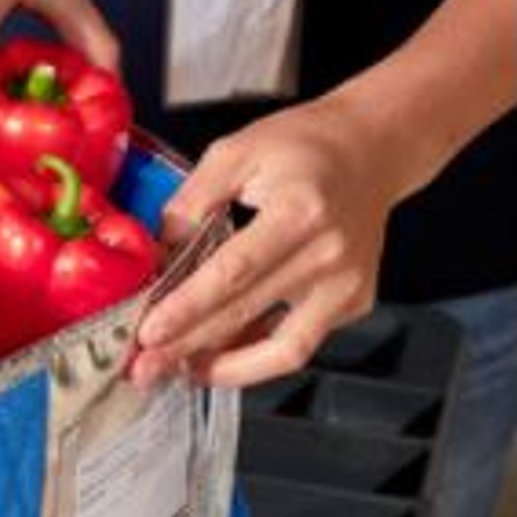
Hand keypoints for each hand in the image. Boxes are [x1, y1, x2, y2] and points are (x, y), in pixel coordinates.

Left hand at [130, 95, 402, 389]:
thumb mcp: (236, 153)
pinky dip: (255, 356)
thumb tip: (155, 258)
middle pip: (248, 312)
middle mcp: (330, 253)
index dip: (188, 307)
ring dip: (226, 368)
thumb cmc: (303, 146)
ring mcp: (347, 284)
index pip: (234, 271)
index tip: (149, 333)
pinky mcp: (353, 302)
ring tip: (180, 370)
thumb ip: (191, 204)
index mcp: (300, 210)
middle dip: (188, 346)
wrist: (372, 148)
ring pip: (283, 349)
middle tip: (145, 366)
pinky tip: (217, 356)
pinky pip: (298, 345)